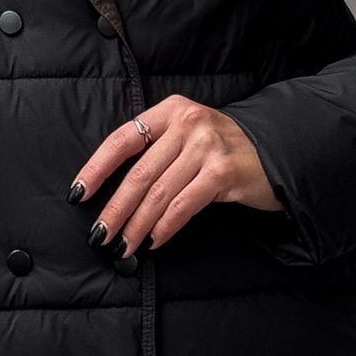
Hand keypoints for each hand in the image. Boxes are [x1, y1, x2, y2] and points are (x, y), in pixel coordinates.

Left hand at [69, 95, 283, 254]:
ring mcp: (207, 147)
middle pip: (139, 172)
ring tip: (123, 245)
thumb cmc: (223, 147)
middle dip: (115, 208)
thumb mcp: (188, 134)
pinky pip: (183, 205)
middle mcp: (188, 123)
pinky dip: (165, 226)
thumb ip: (156, 150)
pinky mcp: (223, 172)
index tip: (78, 194)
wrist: (277, 150)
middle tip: (99, 234)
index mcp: (170, 111)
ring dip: (137, 224)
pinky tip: (154, 240)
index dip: (96, 169)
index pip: (122, 140)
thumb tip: (114, 192)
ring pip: (159, 192)